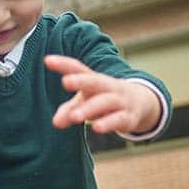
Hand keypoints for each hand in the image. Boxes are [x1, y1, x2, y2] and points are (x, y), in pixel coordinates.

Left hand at [45, 54, 161, 133]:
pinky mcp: (128, 117)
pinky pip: (118, 119)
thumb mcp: (86, 102)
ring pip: (105, 102)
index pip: (78, 68)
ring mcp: (119, 101)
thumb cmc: (104, 99)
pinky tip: (96, 128)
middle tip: (65, 81)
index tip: (47, 60)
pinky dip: (108, 123)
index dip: (64, 64)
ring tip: (74, 117)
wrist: (141, 102)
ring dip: (89, 109)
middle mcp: (107, 86)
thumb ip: (70, 110)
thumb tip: (56, 123)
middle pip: (94, 81)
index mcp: (93, 79)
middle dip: (80, 81)